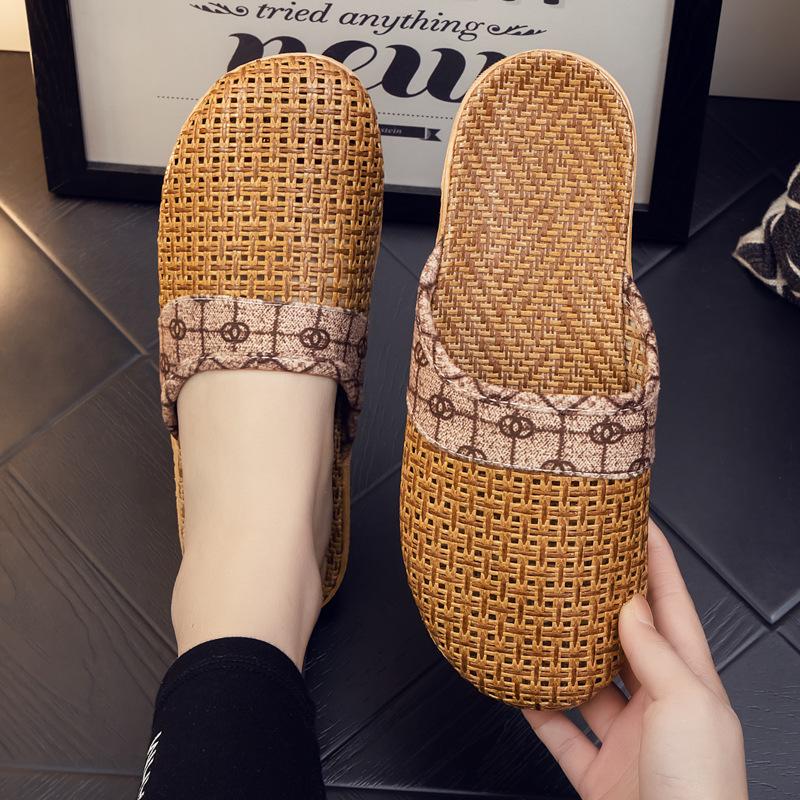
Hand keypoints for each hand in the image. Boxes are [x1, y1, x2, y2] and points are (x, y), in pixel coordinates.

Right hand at [523, 519, 747, 799]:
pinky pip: (559, 729)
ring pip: (586, 682)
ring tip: (538, 619)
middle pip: (625, 639)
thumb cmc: (701, 790)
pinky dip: (535, 707)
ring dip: (562, 654)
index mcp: (690, 682)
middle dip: (602, 601)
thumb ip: (655, 652)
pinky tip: (517, 685)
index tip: (636, 523)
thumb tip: (629, 608)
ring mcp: (627, 737)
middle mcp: (659, 705)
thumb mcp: (686, 704)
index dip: (656, 561)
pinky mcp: (597, 769)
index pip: (671, 605)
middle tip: (575, 565)